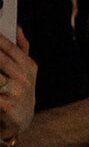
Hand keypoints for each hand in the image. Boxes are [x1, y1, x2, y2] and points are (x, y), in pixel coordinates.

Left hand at [0, 29, 37, 146]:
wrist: (21, 119)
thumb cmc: (19, 89)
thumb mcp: (25, 70)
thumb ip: (21, 48)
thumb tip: (18, 28)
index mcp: (28, 66)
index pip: (11, 48)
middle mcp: (25, 78)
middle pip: (1, 59)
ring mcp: (17, 92)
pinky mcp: (7, 106)